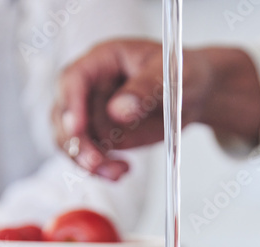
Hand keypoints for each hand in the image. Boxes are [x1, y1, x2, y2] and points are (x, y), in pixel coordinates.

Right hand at [52, 40, 259, 177]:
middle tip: (96, 162)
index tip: (79, 128)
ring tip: (118, 172)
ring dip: (88, 161)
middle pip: (63, 114)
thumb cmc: (182, 72)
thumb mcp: (169, 75)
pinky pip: (90, 155)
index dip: (71, 104)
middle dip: (75, 142)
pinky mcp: (102, 136)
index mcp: (102, 60)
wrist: (195, 93)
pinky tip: (122, 171)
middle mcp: (90, 86)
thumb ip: (144, 89)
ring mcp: (93, 113)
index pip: (73, 79)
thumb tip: (119, 111)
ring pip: (72, 141)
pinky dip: (101, 168)